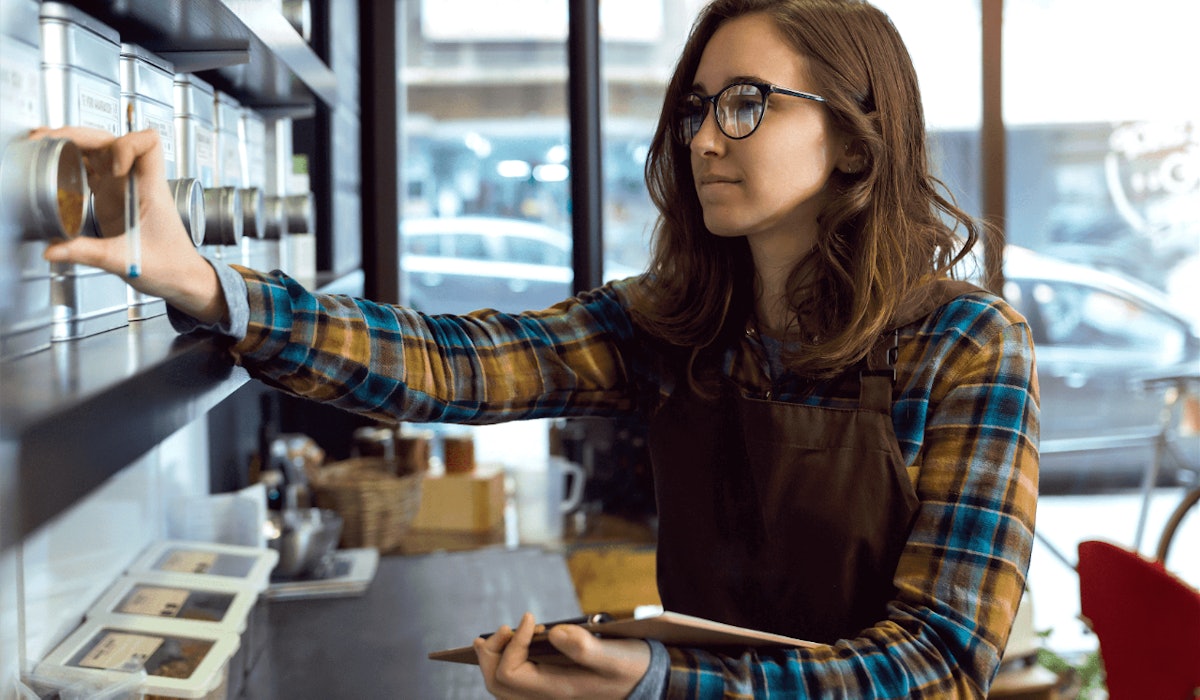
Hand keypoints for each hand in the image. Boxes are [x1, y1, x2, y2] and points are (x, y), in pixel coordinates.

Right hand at [30, 126, 227, 323]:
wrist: (181, 278)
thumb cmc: (171, 265)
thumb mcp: (128, 261)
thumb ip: (89, 253)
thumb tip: (54, 249)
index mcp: (150, 188)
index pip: (148, 143)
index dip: (126, 145)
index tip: (112, 167)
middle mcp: (137, 183)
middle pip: (110, 140)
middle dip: (79, 135)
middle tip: (50, 140)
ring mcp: (123, 189)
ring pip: (98, 152)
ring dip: (72, 145)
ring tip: (44, 146)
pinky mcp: (112, 199)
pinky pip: (91, 172)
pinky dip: (71, 165)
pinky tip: (54, 168)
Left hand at [474, 612, 651, 698]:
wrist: (650, 682)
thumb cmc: (633, 668)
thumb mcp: (614, 656)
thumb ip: (584, 647)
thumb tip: (552, 632)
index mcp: (556, 690)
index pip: (510, 674)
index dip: (512, 645)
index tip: (530, 619)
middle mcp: (547, 696)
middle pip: (498, 684)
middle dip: (492, 655)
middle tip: (502, 628)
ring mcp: (549, 693)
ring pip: (504, 686)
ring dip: (495, 659)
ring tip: (495, 636)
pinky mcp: (553, 685)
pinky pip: (517, 682)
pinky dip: (506, 662)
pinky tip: (511, 644)